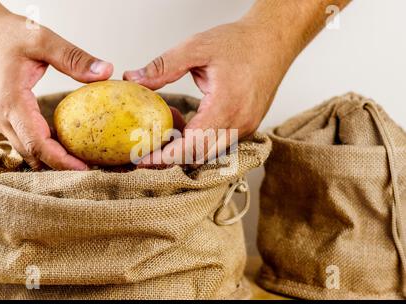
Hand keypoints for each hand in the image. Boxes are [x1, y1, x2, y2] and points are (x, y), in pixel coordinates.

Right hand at [0, 3, 112, 169]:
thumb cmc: (2, 33)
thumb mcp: (41, 39)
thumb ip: (74, 58)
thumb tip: (105, 72)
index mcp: (11, 101)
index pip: (38, 144)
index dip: (62, 160)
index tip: (85, 168)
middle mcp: (1, 115)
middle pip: (33, 153)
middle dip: (60, 165)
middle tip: (90, 168)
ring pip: (26, 148)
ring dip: (51, 157)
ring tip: (79, 158)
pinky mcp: (1, 114)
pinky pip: (22, 138)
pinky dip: (42, 145)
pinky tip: (62, 142)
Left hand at [124, 21, 289, 165]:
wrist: (273, 40)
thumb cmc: (241, 42)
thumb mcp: (197, 47)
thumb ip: (163, 66)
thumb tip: (134, 79)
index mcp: (226, 106)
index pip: (192, 144)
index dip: (165, 156)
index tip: (144, 158)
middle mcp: (239, 123)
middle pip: (199, 155)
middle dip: (171, 156)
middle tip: (147, 147)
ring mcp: (245, 128)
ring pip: (209, 152)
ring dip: (185, 146)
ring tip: (168, 125)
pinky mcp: (247, 126)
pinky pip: (219, 143)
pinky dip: (200, 140)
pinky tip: (187, 121)